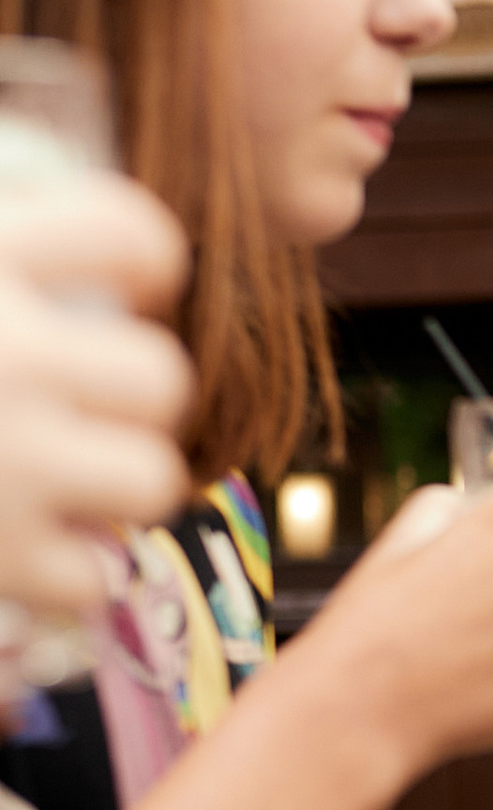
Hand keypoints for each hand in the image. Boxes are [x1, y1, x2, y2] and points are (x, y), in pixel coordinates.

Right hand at [0, 177, 193, 652]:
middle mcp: (7, 354)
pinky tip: (23, 542)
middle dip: (133, 396)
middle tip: (83, 404)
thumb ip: (19, 250)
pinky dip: (67, 570)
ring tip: (63, 477)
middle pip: (161, 378)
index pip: (132, 233)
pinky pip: (96, 577)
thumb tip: (127, 250)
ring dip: (118, 485)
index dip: (147, 260)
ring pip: (151, 481)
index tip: (133, 282)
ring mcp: (6, 463)